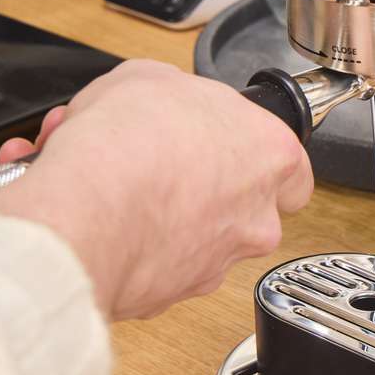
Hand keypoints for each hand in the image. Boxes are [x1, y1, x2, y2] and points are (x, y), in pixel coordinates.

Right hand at [0, 60, 312, 320]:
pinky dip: (132, 249)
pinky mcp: (174, 297)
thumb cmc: (127, 146)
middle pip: (242, 206)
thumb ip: (172, 93)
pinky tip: (97, 221)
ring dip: (159, 216)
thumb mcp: (147, 77)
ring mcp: (218, 262)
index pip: (289, 165)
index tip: (220, 148)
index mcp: (269, 155)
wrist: (85, 215)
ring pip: (196, 241)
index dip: (250, 155)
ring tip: (110, 188)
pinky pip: (158, 269)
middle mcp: (256, 217)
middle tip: (153, 165)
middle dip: (198, 189)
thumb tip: (159, 101)